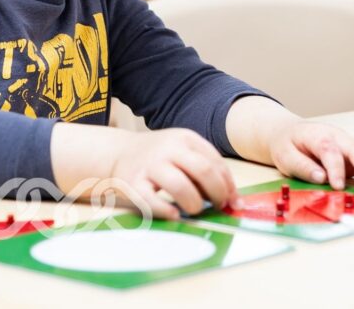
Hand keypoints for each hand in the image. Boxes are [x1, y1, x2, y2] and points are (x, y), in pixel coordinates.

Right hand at [108, 128, 238, 219]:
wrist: (118, 153)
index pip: (216, 162)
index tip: (232, 202)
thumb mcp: (183, 153)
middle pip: (204, 171)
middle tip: (216, 206)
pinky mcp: (133, 183)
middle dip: (217, 194)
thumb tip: (235, 201)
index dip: (228, 185)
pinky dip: (167, 211)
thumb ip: (208, 170)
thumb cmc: (159, 157)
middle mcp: (168, 148)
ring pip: (180, 186)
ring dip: (194, 204)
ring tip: (194, 209)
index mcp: (185, 138)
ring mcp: (150, 165)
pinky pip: (152, 201)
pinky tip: (175, 215)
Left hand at [268, 120, 353, 190]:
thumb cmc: (288, 145)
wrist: (290, 133)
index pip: (329, 150)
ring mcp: (348, 144)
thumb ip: (301, 167)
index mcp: (317, 135)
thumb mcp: (285, 156)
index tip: (337, 186)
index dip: (335, 168)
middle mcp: (337, 137)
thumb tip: (320, 178)